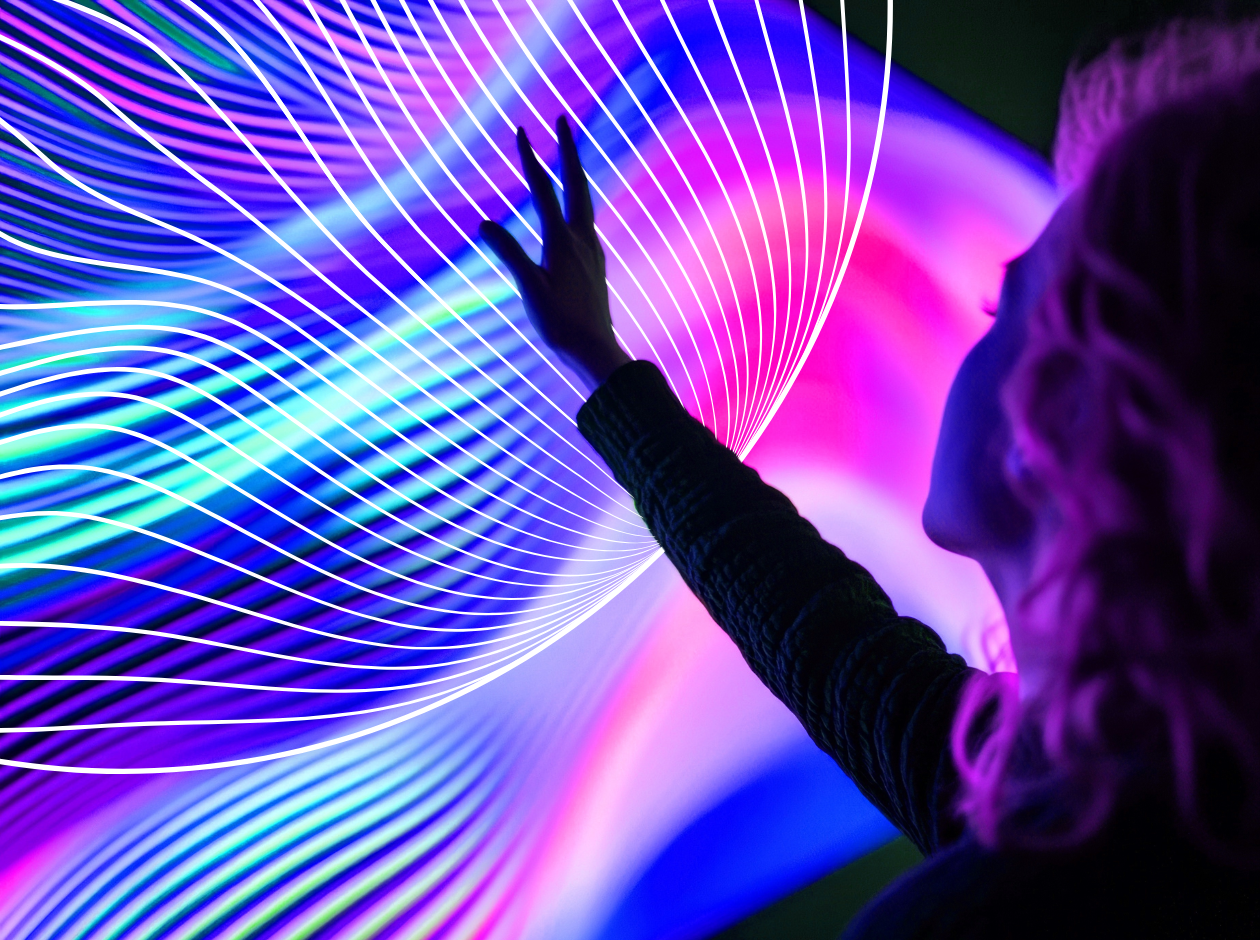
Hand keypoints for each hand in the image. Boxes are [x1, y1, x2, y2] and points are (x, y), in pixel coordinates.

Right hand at [480, 116, 631, 393]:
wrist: (594, 352)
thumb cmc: (560, 325)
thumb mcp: (529, 288)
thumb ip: (508, 254)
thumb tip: (483, 223)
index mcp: (564, 241)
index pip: (544, 190)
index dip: (530, 160)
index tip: (520, 129)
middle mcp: (582, 239)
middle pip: (576, 184)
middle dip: (567, 150)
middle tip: (561, 120)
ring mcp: (592, 251)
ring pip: (585, 200)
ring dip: (576, 173)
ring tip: (570, 156)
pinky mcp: (595, 264)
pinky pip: (587, 221)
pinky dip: (579, 201)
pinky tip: (577, 211)